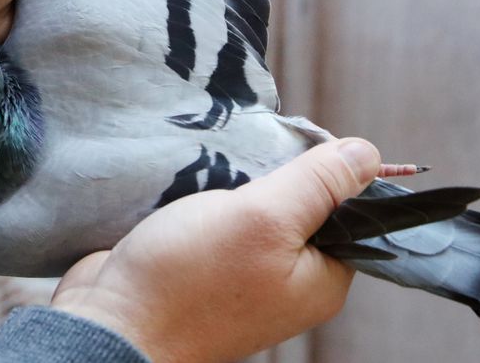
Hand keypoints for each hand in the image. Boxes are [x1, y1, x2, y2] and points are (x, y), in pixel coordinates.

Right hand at [50, 139, 381, 362]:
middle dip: (274, 175)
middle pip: (302, 205)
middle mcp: (289, 283)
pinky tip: (190, 190)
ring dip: (235, 185)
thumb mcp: (264, 218)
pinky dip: (206, 199)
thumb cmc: (189, 280)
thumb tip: (369, 153)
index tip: (294, 153)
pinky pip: (219, 221)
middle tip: (244, 170)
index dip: (329, 173)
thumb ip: (319, 183)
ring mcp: (245, 278)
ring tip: (211, 178)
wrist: (110, 326)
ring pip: (256, 209)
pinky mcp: (206, 268)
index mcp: (321, 280)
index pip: (353, 212)